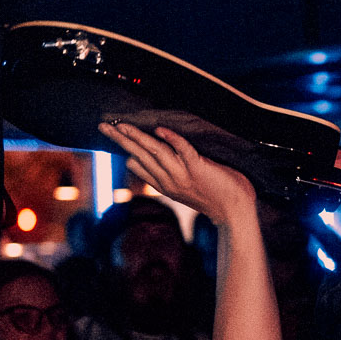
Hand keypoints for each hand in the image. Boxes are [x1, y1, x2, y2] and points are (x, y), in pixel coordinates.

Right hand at [99, 123, 256, 226]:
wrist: (236, 213)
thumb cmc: (217, 197)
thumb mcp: (187, 189)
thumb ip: (168, 178)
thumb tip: (144, 165)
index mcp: (167, 185)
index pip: (140, 166)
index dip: (126, 150)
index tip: (115, 134)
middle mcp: (170, 181)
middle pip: (141, 156)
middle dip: (122, 140)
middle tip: (104, 126)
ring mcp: (183, 175)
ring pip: (155, 152)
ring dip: (138, 137)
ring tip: (122, 126)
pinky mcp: (199, 169)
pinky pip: (183, 151)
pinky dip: (172, 139)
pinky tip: (160, 130)